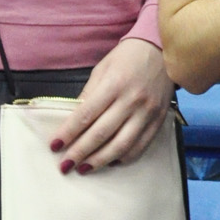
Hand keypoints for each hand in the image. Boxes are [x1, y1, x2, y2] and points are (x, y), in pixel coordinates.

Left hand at [51, 37, 172, 172]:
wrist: (164, 51)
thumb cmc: (128, 57)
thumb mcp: (102, 69)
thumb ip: (89, 94)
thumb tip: (74, 119)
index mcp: (114, 84)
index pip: (85, 115)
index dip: (68, 133)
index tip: (55, 145)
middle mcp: (131, 100)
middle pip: (101, 134)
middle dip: (80, 152)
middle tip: (65, 165)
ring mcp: (147, 113)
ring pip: (121, 145)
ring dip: (100, 161)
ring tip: (84, 169)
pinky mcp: (158, 121)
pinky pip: (140, 146)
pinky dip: (123, 158)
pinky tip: (110, 162)